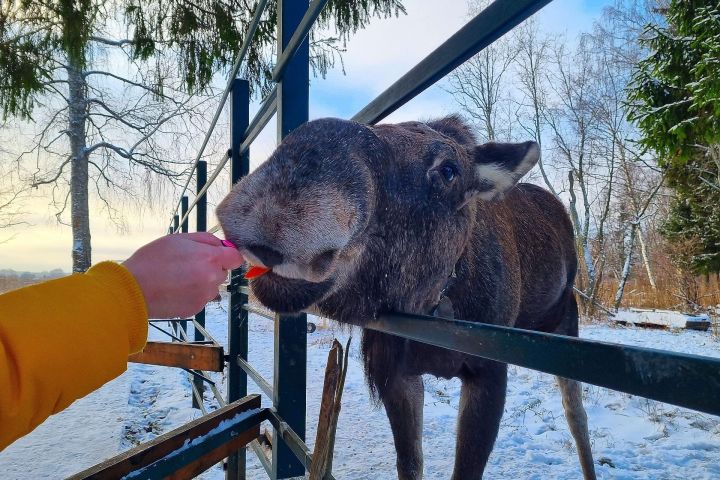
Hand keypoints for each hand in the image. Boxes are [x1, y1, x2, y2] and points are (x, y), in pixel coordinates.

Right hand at [123, 232, 243, 317]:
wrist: (132, 290)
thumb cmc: (152, 260)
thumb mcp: (178, 239)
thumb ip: (206, 240)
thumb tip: (222, 244)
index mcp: (210, 258)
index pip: (236, 258)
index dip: (227, 255)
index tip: (216, 254)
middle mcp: (211, 279)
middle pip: (223, 272)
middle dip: (211, 268)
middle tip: (187, 264)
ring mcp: (204, 296)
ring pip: (212, 286)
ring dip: (202, 282)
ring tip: (178, 278)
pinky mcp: (196, 309)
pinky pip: (201, 298)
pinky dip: (192, 294)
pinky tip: (175, 289)